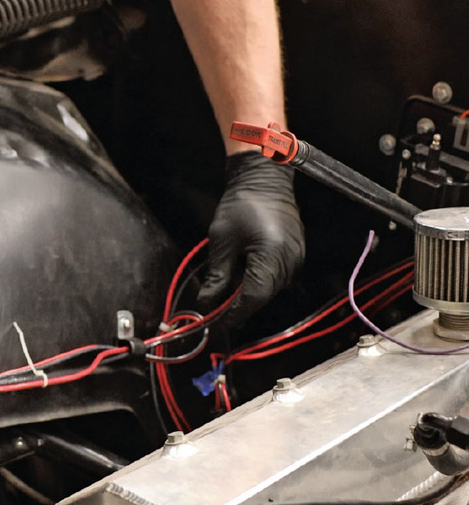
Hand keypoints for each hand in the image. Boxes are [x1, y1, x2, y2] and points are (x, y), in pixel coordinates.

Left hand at [197, 151, 304, 325]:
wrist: (264, 179)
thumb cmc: (241, 204)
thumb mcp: (222, 241)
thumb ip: (217, 276)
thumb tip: (207, 304)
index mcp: (272, 257)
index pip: (252, 299)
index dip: (232, 315)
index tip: (214, 325)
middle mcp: (290, 261)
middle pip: (262, 297)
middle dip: (237, 308)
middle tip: (213, 314)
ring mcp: (296, 258)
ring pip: (269, 290)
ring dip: (246, 295)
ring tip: (224, 294)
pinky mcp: (296, 254)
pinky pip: (276, 277)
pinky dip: (257, 282)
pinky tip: (241, 278)